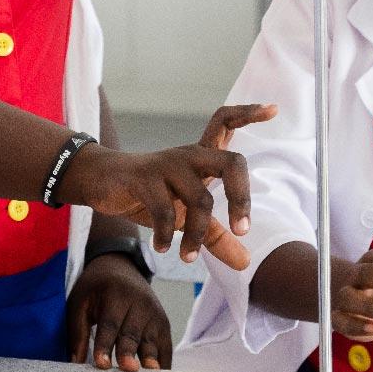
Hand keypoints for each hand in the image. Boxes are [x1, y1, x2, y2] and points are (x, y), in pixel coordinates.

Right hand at [58, 104, 276, 269]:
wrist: (99, 182)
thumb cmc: (149, 195)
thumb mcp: (185, 216)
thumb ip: (216, 237)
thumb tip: (246, 262)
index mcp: (201, 157)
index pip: (227, 123)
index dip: (249, 114)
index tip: (273, 109)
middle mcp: (189, 156)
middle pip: (231, 162)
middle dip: (241, 197)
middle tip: (241, 230)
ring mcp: (167, 164)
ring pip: (199, 199)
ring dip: (198, 236)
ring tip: (189, 260)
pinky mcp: (143, 178)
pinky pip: (165, 210)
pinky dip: (168, 235)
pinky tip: (164, 248)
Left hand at [67, 254, 171, 370]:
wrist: (121, 268)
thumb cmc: (97, 288)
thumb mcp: (81, 302)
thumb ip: (78, 332)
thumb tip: (76, 362)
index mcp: (116, 294)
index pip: (110, 323)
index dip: (105, 345)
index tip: (101, 364)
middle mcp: (140, 302)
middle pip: (132, 333)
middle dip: (129, 352)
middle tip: (127, 368)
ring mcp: (155, 313)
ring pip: (151, 340)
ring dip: (150, 359)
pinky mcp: (164, 323)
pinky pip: (165, 345)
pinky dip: (163, 361)